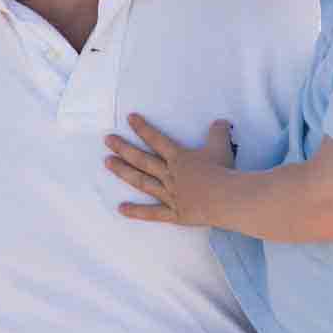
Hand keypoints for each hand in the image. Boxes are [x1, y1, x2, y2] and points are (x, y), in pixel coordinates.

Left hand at [106, 113, 236, 225]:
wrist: (225, 198)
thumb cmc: (223, 171)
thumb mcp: (221, 147)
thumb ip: (218, 133)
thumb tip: (221, 122)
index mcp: (179, 158)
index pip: (157, 139)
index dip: (143, 128)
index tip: (129, 118)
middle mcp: (169, 174)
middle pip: (141, 159)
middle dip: (123, 148)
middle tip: (107, 140)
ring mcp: (169, 194)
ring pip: (141, 181)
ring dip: (123, 171)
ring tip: (107, 162)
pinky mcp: (173, 213)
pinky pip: (152, 213)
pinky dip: (136, 212)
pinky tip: (120, 208)